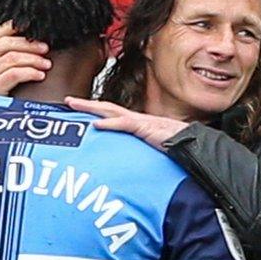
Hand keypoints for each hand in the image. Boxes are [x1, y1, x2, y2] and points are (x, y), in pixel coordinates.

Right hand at [0, 19, 52, 114]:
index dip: (15, 28)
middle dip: (29, 44)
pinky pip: (15, 73)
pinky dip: (30, 72)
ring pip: (13, 57)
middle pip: (7, 43)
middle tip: (45, 48)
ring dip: (34, 59)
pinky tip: (40, 75)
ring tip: (46, 64)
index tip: (34, 29)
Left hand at [65, 97, 187, 150]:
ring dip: (91, 107)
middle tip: (68, 101)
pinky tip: (96, 124)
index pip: (111, 115)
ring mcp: (140, 121)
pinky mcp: (145, 128)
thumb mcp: (150, 148)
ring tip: (74, 105)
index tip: (78, 111)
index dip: (94, 111)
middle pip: (106, 108)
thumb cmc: (175, 147)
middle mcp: (135, 119)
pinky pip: (124, 124)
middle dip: (86, 104)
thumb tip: (124, 158)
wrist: (192, 144)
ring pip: (111, 111)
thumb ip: (136, 150)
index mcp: (136, 123)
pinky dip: (110, 123)